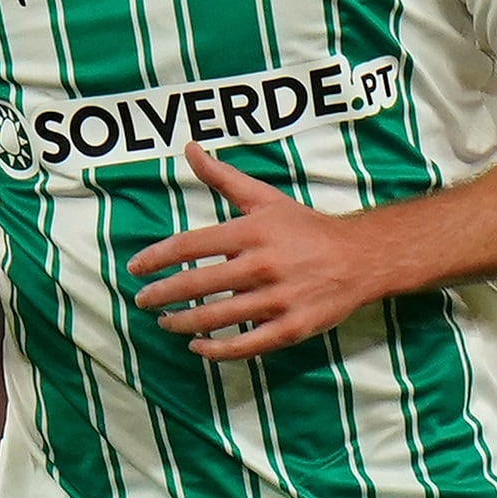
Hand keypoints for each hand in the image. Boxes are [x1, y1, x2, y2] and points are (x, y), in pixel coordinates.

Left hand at [126, 142, 385, 360]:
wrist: (361, 257)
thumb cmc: (306, 227)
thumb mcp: (265, 198)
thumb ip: (223, 177)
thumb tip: (189, 148)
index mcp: (252, 232)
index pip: (191, 245)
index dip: (157, 257)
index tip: (135, 268)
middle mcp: (263, 265)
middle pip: (198, 284)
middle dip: (162, 294)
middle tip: (142, 300)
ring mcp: (278, 300)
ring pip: (217, 317)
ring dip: (182, 322)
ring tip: (165, 321)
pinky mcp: (291, 328)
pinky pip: (246, 345)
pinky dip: (216, 349)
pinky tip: (197, 346)